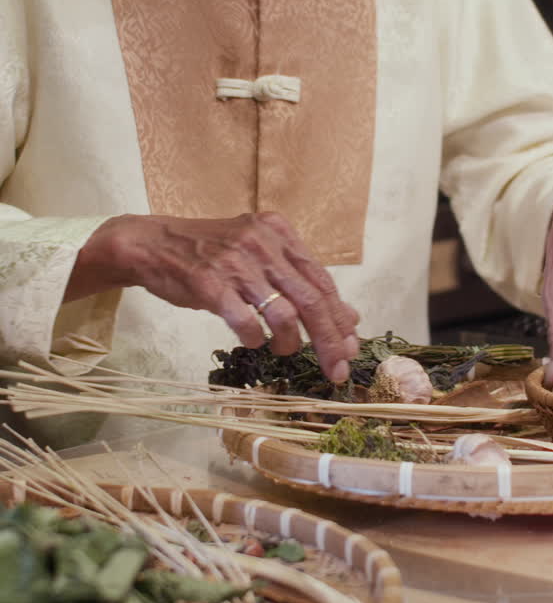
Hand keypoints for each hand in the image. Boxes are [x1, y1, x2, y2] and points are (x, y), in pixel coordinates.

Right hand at [65, 212, 359, 383]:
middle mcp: (261, 242)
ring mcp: (235, 261)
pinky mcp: (209, 281)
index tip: (352, 348)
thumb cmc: (209, 254)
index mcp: (278, 232)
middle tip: (337, 370)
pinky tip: (251, 341)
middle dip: (330, 340)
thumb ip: (298, 280)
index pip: (322, 280)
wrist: (151, 244)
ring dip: (290, 341)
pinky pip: (244, 320)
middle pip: (311, 299)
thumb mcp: (258, 257)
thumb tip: (349, 316)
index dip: (340, 318)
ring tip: (284, 350)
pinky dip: (254, 338)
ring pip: (283, 312)